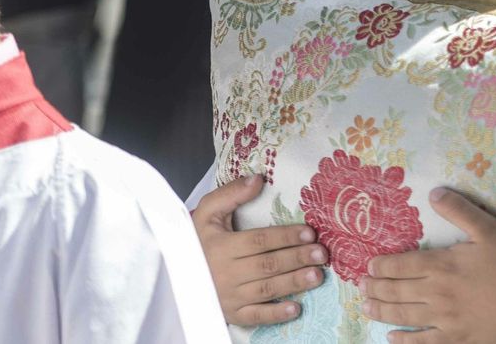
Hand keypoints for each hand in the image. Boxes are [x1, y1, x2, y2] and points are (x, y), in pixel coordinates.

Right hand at [192, 174, 328, 325]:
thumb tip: (258, 178)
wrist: (174, 274)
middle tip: (321, 253)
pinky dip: (275, 314)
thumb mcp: (207, 212)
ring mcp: (229, 296)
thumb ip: (231, 193)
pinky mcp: (232, 314)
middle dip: (296, 258)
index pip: (259, 241)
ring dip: (293, 283)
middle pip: (267, 265)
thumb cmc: (196, 240)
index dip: (285, 237)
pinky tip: (295, 309)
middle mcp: (226, 273)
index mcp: (221, 246)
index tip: (309, 233)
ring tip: (317, 275)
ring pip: (266, 290)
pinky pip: (255, 316)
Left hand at [362, 188, 495, 343]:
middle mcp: (437, 292)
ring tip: (365, 306)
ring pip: (403, 315)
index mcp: (443, 264)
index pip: (401, 264)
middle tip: (361, 285)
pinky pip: (422, 342)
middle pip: (396, 290)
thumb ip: (460, 210)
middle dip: (374, 287)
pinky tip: (391, 337)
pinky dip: (403, 340)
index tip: (368, 266)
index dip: (381, 266)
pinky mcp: (455, 338)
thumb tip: (434, 191)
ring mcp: (445, 318)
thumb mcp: (489, 229)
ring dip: (380, 310)